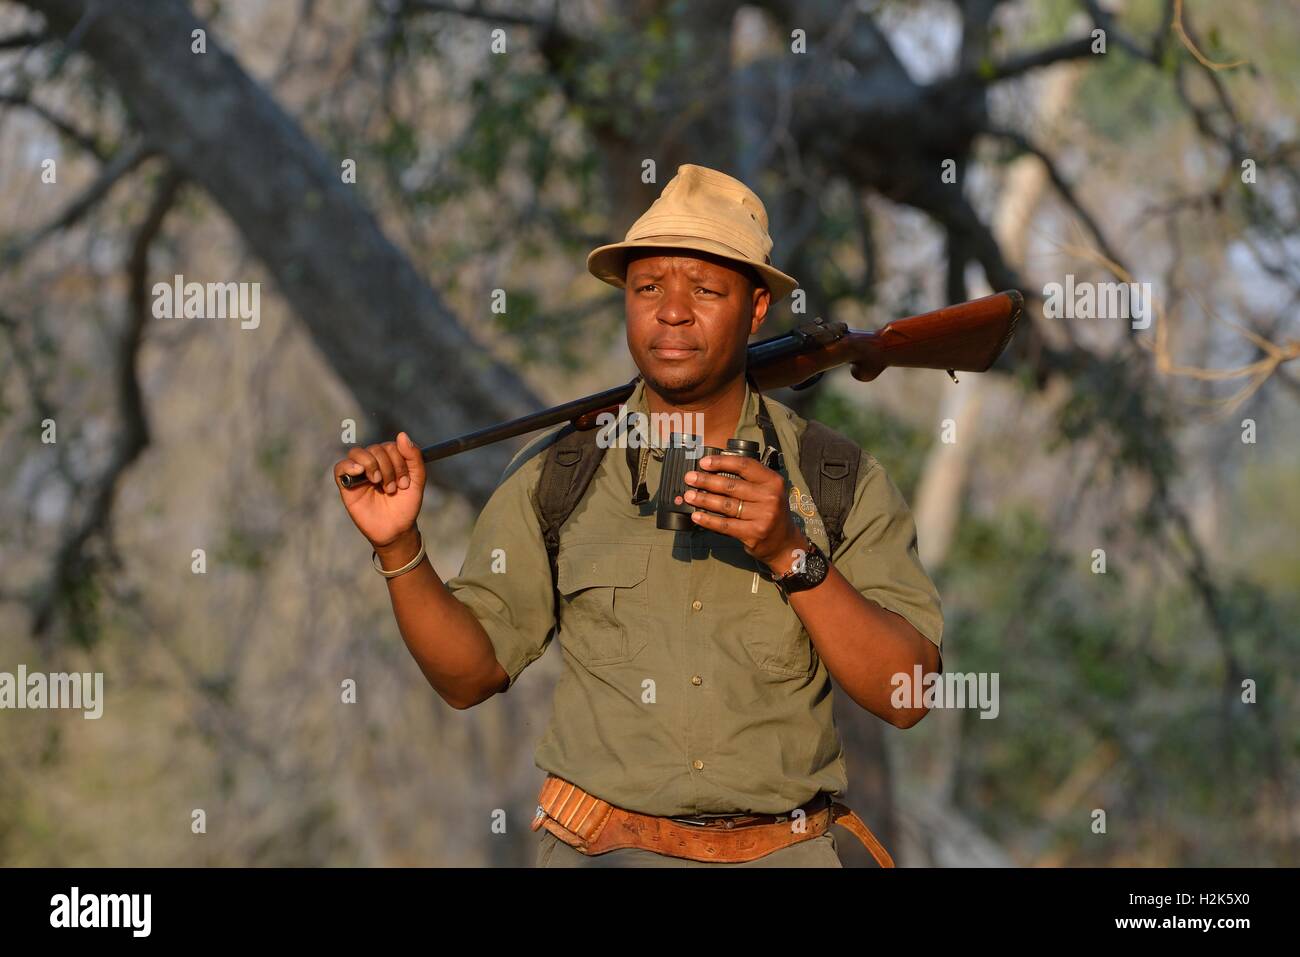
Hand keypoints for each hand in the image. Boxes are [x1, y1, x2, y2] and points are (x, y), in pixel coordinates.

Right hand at [333, 431, 425, 549]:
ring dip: (373, 466)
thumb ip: (414, 457)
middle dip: (388, 467)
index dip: (399, 461)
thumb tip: (402, 434)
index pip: (390, 446)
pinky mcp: (347, 485)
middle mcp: (373, 464)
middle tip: (393, 488)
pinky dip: (349, 466)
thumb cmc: (405, 505)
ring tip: (379, 484)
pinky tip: (361, 472)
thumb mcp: (417, 480)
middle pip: (376, 448)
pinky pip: (340, 467)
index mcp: (390, 460)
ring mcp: (359, 473)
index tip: (405, 482)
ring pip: (358, 453)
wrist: (396, 529)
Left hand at [680, 454, 808, 574]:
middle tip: (689, 478)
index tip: (703, 463)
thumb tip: (713, 471)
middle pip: (731, 486)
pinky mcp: (754, 533)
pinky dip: (708, 520)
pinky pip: (725, 525)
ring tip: (689, 496)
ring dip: (704, 499)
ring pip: (726, 505)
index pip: (744, 465)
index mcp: (772, 481)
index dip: (722, 462)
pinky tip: (696, 516)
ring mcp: (763, 516)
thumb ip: (748, 480)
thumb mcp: (767, 491)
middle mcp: (770, 497)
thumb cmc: (770, 512)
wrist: (784, 543)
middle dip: (706, 481)